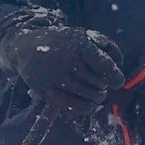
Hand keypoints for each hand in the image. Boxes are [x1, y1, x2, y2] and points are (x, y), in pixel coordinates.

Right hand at [0, 23, 124, 116]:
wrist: (25, 46)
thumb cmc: (63, 41)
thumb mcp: (84, 35)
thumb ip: (106, 46)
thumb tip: (119, 63)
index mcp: (79, 46)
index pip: (105, 67)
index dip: (116, 78)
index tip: (117, 82)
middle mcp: (66, 62)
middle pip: (100, 84)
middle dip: (105, 87)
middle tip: (101, 84)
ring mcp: (54, 78)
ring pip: (89, 98)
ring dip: (97, 98)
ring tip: (95, 92)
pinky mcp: (45, 91)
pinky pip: (72, 108)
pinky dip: (84, 107)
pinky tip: (85, 101)